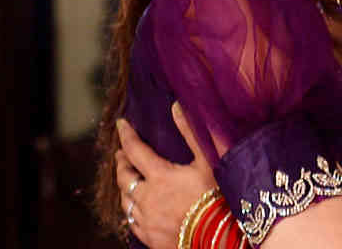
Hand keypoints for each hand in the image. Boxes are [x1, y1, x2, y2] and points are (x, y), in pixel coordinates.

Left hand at [115, 103, 221, 247]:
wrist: (220, 240)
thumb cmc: (218, 199)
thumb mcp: (209, 162)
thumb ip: (191, 133)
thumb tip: (177, 106)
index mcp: (159, 176)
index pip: (134, 150)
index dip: (126, 135)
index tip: (121, 124)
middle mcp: (146, 197)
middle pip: (123, 177)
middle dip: (121, 162)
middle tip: (121, 155)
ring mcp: (146, 220)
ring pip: (125, 200)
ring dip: (123, 186)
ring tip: (126, 180)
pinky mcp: (149, 237)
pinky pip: (131, 222)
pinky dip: (130, 210)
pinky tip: (135, 208)